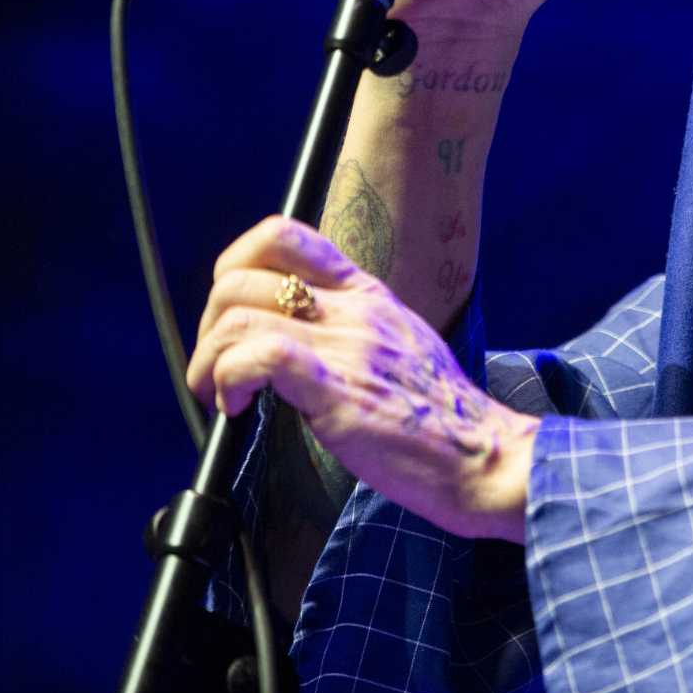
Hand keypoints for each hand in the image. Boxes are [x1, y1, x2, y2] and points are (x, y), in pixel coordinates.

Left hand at [186, 215, 537, 542]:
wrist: (484, 456)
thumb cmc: (439, 418)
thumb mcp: (399, 348)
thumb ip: (350, 333)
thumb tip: (291, 345)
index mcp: (367, 294)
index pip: (284, 236)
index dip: (235, 264)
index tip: (230, 313)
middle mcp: (354, 309)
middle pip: (241, 277)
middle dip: (209, 326)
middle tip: (217, 370)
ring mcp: (346, 346)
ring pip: (237, 317)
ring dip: (209, 360)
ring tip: (221, 394)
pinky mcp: (337, 390)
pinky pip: (257, 358)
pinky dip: (228, 380)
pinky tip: (238, 408)